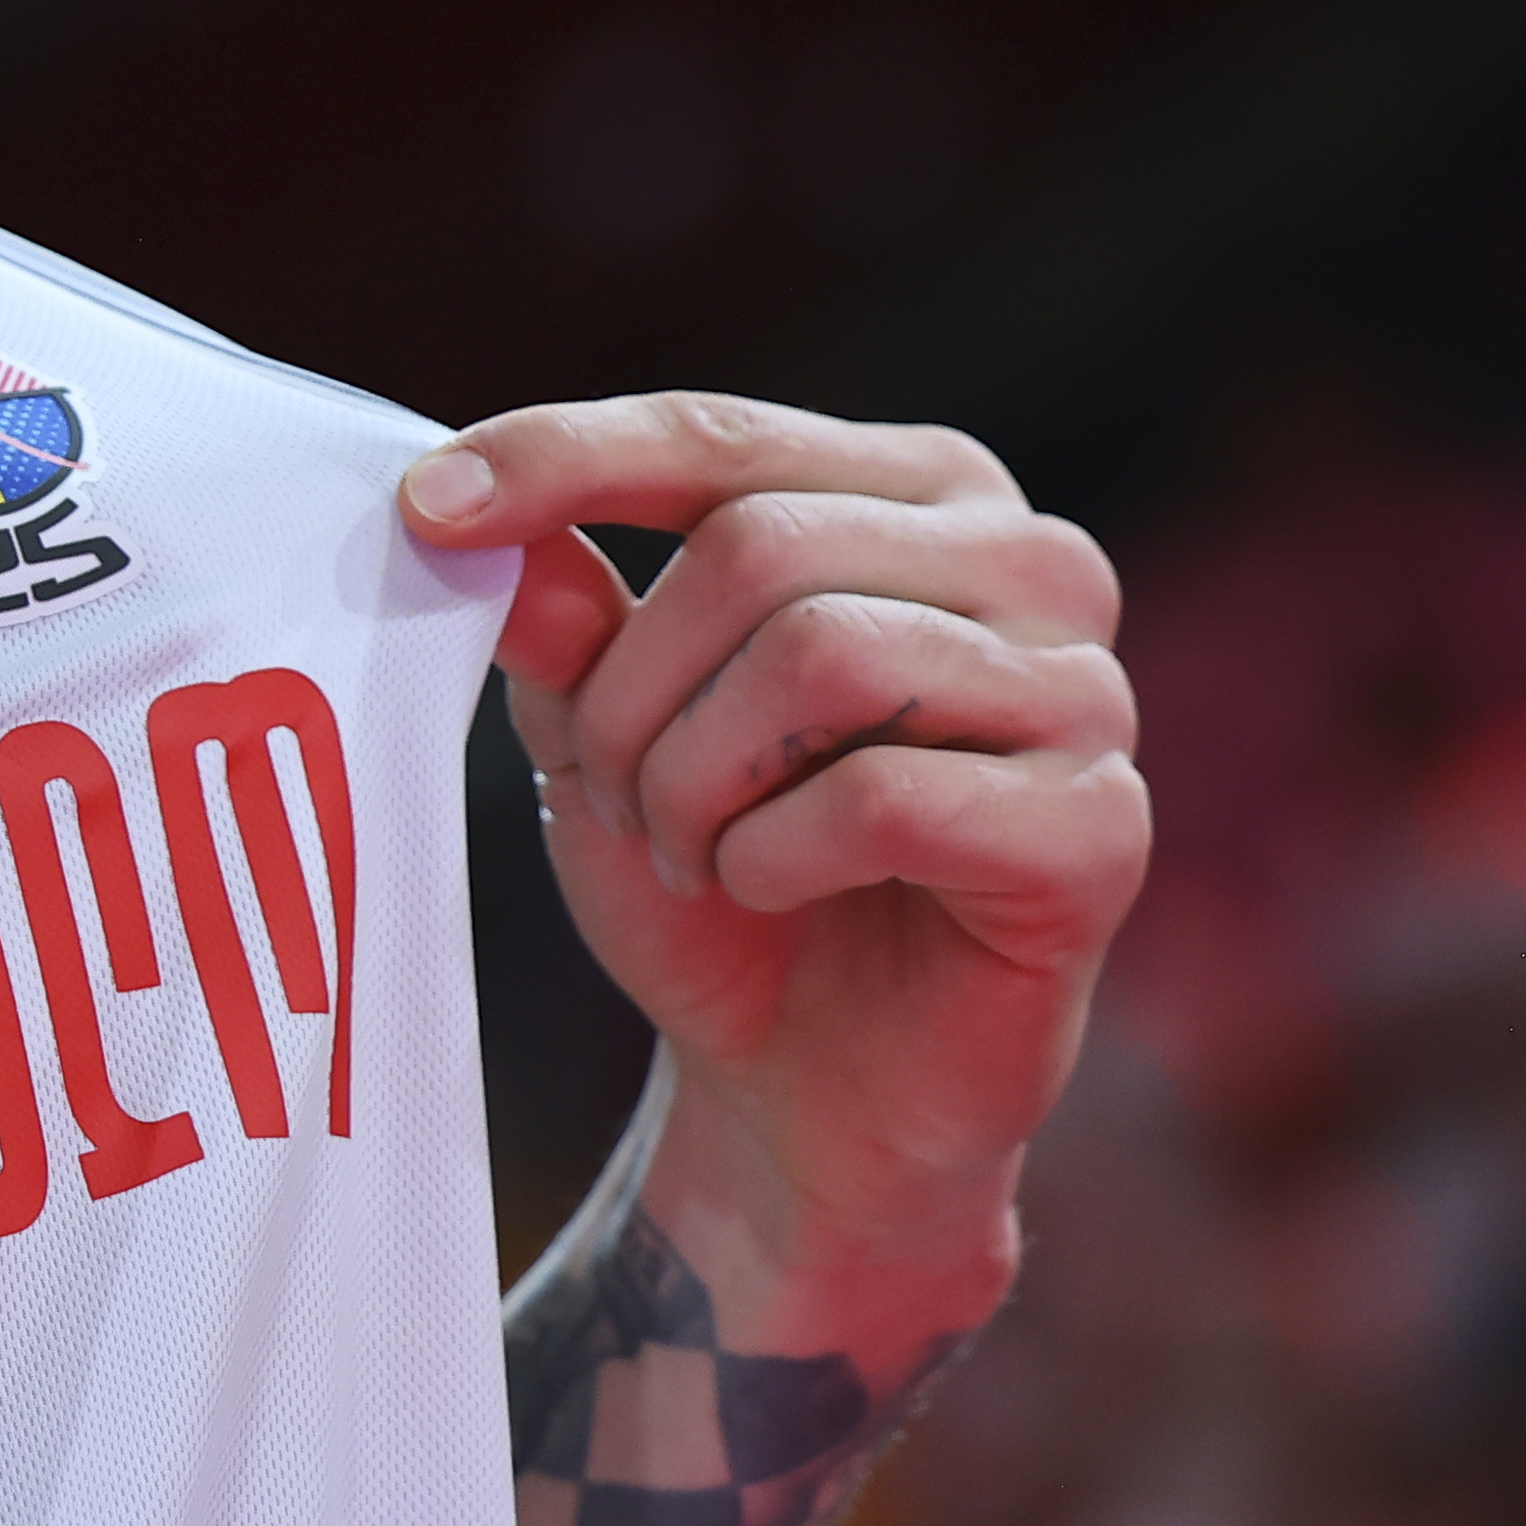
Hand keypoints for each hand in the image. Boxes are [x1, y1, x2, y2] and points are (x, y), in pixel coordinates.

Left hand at [403, 395, 1142, 1319]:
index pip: (720, 435)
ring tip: (687, 849)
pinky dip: (776, 855)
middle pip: (758, 547)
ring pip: (823, 656)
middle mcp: (1028, 561)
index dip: (564, 460)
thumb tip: (489, 530)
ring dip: (697, 777)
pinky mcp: (1100, 828)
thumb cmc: (716, 876)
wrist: (804, 1090)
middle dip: (633, 689)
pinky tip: (769, 890)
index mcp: (914, 491)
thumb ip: (562, 621)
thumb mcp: (598, 731)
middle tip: (608, 793)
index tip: (426, 510)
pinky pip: (888, 797)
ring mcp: (1085, 691)